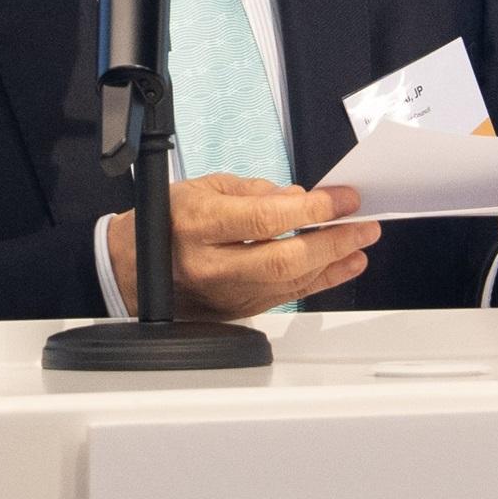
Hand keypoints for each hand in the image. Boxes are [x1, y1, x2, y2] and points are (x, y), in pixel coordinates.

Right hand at [108, 173, 379, 320]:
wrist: (133, 268)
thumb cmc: (166, 221)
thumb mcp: (203, 187)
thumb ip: (254, 192)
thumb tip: (298, 198)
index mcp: (199, 225)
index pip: (266, 220)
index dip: (312, 209)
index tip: (342, 198)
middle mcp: (211, 264)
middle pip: (285, 259)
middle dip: (333, 241)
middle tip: (364, 225)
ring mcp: (225, 294)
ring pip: (291, 283)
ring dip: (334, 262)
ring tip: (360, 242)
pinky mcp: (237, 310)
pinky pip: (287, 297)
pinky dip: (320, 281)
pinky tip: (342, 265)